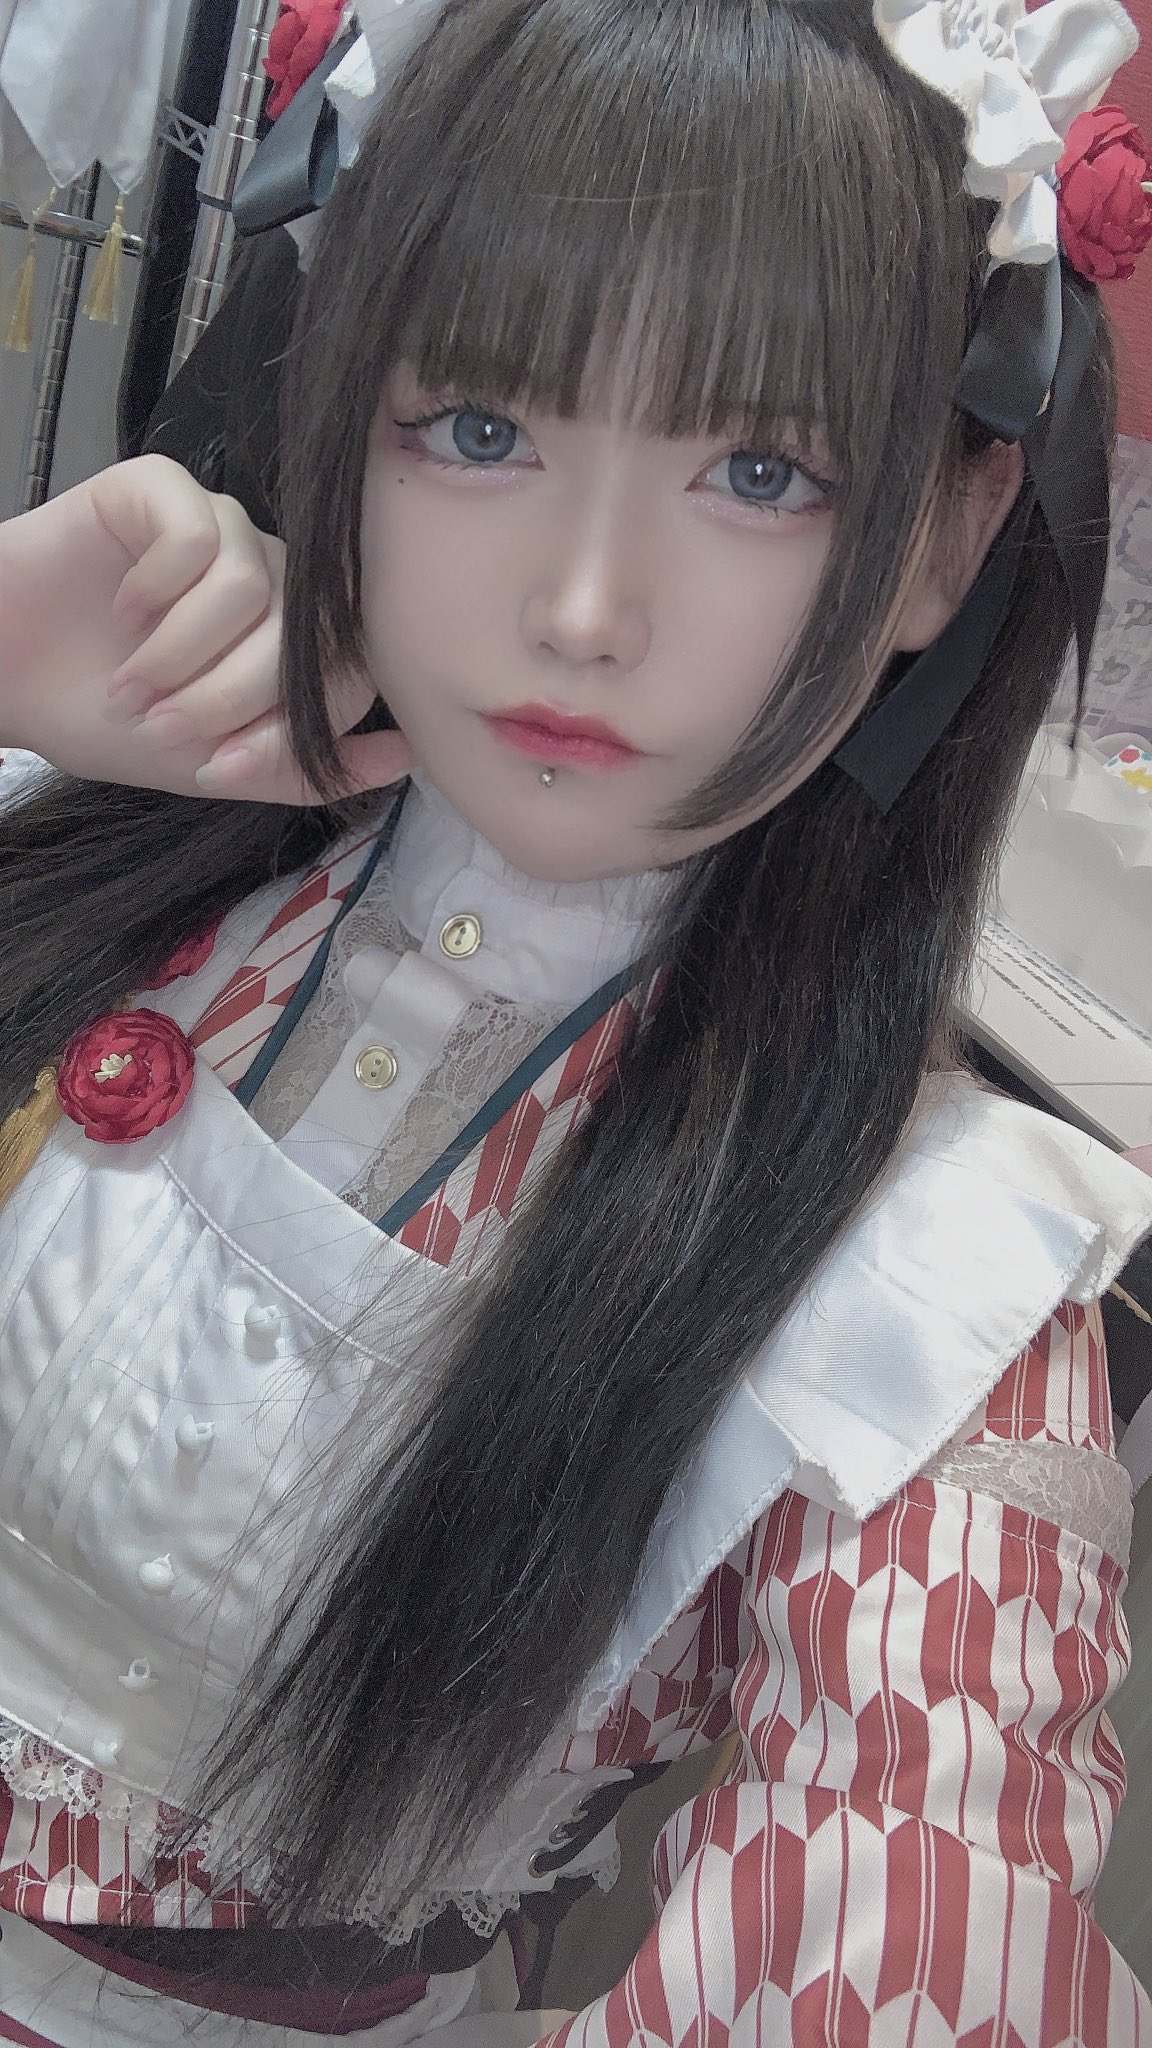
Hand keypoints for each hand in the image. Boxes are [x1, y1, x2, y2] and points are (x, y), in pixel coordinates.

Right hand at [0, 454, 411, 802]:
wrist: (8, 678)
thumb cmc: (104, 716)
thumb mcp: (215, 764)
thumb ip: (306, 766)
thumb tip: (402, 758)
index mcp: (291, 637)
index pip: (343, 675)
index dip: (287, 728)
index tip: (214, 764)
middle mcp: (268, 575)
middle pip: (302, 635)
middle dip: (229, 698)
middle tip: (159, 723)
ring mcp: (220, 526)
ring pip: (249, 589)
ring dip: (180, 655)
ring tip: (131, 679)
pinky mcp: (163, 489)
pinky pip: (196, 537)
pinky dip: (153, 592)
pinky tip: (119, 608)